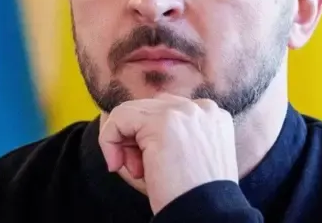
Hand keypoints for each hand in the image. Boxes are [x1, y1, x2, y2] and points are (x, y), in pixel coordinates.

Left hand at [99, 93, 238, 213]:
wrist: (203, 215)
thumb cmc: (192, 195)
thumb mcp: (187, 156)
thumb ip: (171, 134)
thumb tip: (132, 126)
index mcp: (212, 117)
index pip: (164, 111)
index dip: (147, 137)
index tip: (147, 164)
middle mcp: (202, 108)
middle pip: (147, 109)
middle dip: (134, 139)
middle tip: (138, 169)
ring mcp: (184, 111)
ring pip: (131, 111)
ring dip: (122, 142)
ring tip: (136, 170)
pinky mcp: (162, 121)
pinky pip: (119, 118)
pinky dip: (109, 140)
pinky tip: (117, 164)